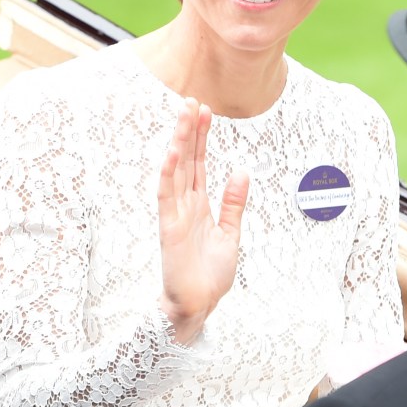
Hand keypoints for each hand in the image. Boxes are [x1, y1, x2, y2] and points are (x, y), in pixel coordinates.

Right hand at [158, 97, 248, 343]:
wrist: (198, 307)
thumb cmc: (210, 275)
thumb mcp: (230, 234)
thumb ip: (233, 203)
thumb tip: (240, 171)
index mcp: (200, 204)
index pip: (199, 163)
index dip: (201, 137)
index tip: (205, 111)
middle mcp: (185, 203)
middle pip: (187, 159)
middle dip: (189, 130)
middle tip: (191, 100)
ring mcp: (175, 213)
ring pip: (176, 169)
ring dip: (179, 141)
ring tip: (183, 115)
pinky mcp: (168, 226)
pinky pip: (167, 194)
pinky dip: (169, 172)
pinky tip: (173, 151)